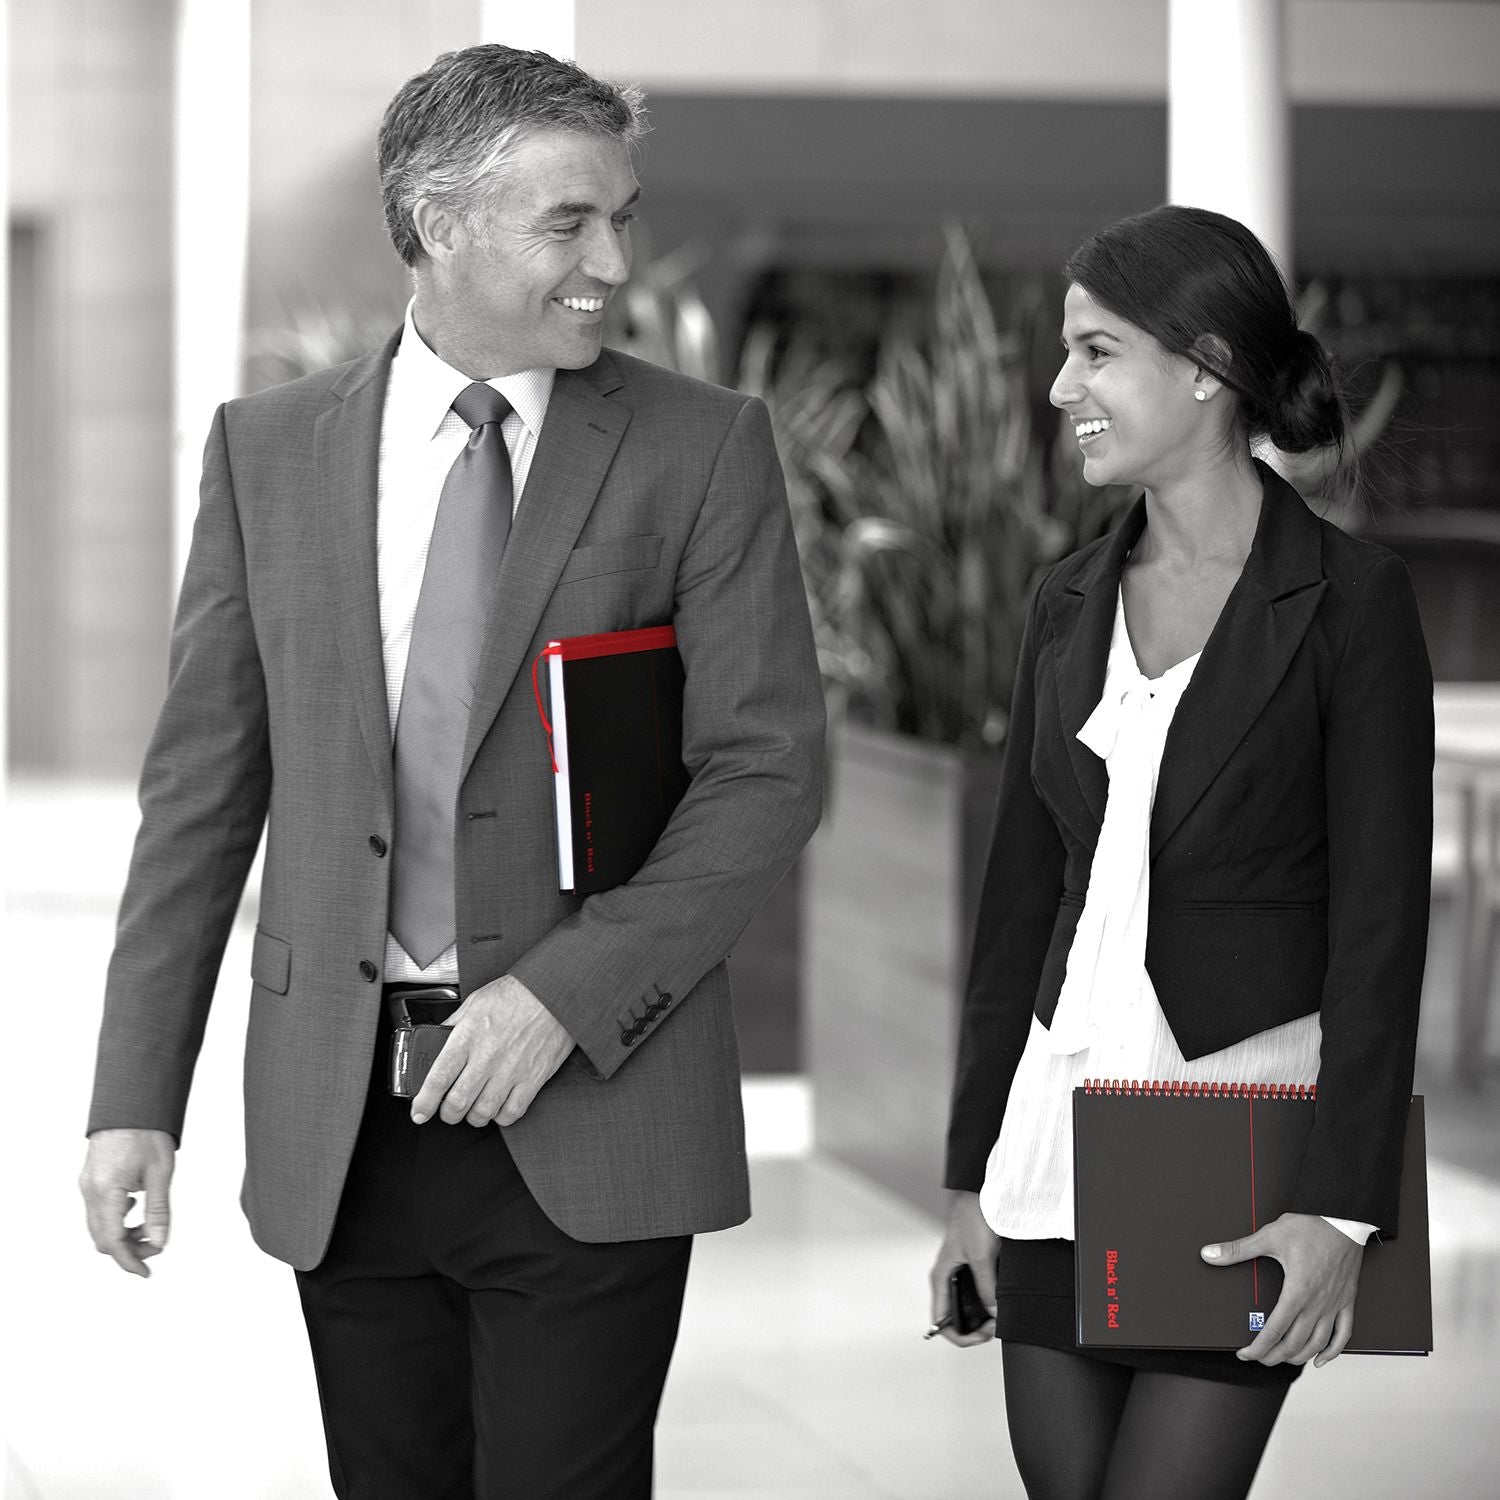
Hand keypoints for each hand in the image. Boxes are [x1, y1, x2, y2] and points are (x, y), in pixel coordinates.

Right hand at [80, 1128, 176, 1277]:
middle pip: (102, 1238)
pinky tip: (136, 1209)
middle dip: (127, 1250)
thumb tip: (159, 1242)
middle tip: (154, 1249)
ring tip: (149, 1228)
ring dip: (122, 1234)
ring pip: (98, 1226)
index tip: (146, 1272)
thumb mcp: (161, 1173)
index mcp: (106, 1191)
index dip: (130, 1261)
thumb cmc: (148, 1132)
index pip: (113, 1241)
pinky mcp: (90, 1179)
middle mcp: (90, 1191)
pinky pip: (98, 1211)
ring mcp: (86, 1185)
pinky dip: (116, 1219)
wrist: (133, 1102)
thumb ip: (159, 1211)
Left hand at [411, 974, 574, 1127]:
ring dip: (473, 1117)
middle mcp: (488, 1056)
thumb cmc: (516, 993)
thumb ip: (454, 1026)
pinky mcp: (533, 1078)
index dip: (425, 1102)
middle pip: (458, 1102)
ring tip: (472, 1110)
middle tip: (447, 1111)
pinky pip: (512, 1112)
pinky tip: (498, 1108)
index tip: (419, 1112)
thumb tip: (436, 1044)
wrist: (554, 992)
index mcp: (469, 1035)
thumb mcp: (475, 1002)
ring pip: (483, 1112)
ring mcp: (511, 1070)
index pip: (438, 1078)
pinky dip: (501, 1117)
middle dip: (448, 1114)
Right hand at [928, 1190, 998, 1346]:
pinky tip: (1002, 1301)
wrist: (981, 1193)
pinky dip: (991, 1302)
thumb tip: (994, 1313)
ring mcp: (962, 1273)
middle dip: (976, 1328)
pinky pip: (980, 1293)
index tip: (983, 1335)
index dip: (961, 1335)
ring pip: (969, 1307)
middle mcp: (949, 1278)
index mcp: (940, 1277)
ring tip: (1001, 1315)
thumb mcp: (981, 1256)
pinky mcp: (976, 1267)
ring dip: (984, 1316)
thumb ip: (987, 1287)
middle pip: (957, 1317)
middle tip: (997, 1325)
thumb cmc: (972, 1217)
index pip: (941, 1321)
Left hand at [1201, 1211, 1363, 1366]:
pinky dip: (1332, 1352)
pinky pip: (1344, 1334)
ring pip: (1318, 1344)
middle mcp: (1318, 1304)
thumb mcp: (1269, 1236)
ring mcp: (1335, 1305)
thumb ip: (1238, 1249)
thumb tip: (1210, 1254)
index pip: (1274, 1331)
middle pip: (1295, 1344)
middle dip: (1274, 1356)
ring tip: (1282, 1358)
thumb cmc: (1311, 1225)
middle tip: (1259, 1357)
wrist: (1344, 1217)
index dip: (1258, 1348)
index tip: (1245, 1354)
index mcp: (1297, 1292)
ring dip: (1299, 1356)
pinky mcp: (1348, 1300)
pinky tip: (1320, 1358)